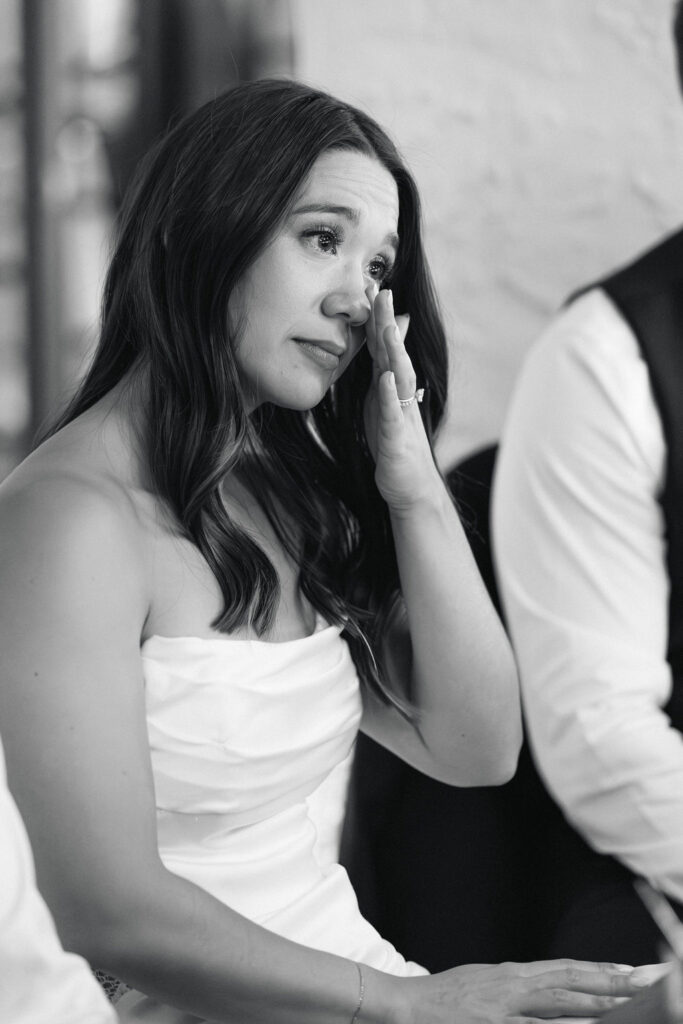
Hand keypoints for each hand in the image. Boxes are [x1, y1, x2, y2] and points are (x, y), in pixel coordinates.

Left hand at [363, 288, 439, 512]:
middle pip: (393, 352)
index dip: (377, 317)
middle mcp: (400, 394)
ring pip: (399, 377)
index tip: (371, 285)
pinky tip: (385, 378)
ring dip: (394, 351)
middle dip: (387, 321)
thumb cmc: (395, 445)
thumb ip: (383, 374)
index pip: (383, 345)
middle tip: (381, 289)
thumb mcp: (384, 404)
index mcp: (392, 386)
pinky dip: (389, 395)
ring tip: (387, 326)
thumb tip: (387, 346)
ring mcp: (401, 415)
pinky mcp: (396, 438)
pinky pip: (392, 414)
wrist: (410, 487)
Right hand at [402, 959, 647, 1023]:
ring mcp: (504, 1006)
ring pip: (560, 1000)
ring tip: (631, 1001)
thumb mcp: (482, 985)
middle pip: (571, 979)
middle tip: (648, 978)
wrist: (402, 1006)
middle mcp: (512, 984)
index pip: (565, 969)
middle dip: (612, 980)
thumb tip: (545, 989)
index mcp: (511, 975)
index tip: (633, 970)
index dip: (600, 969)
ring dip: (597, 1000)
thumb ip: (515, 988)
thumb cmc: (441, 1000)